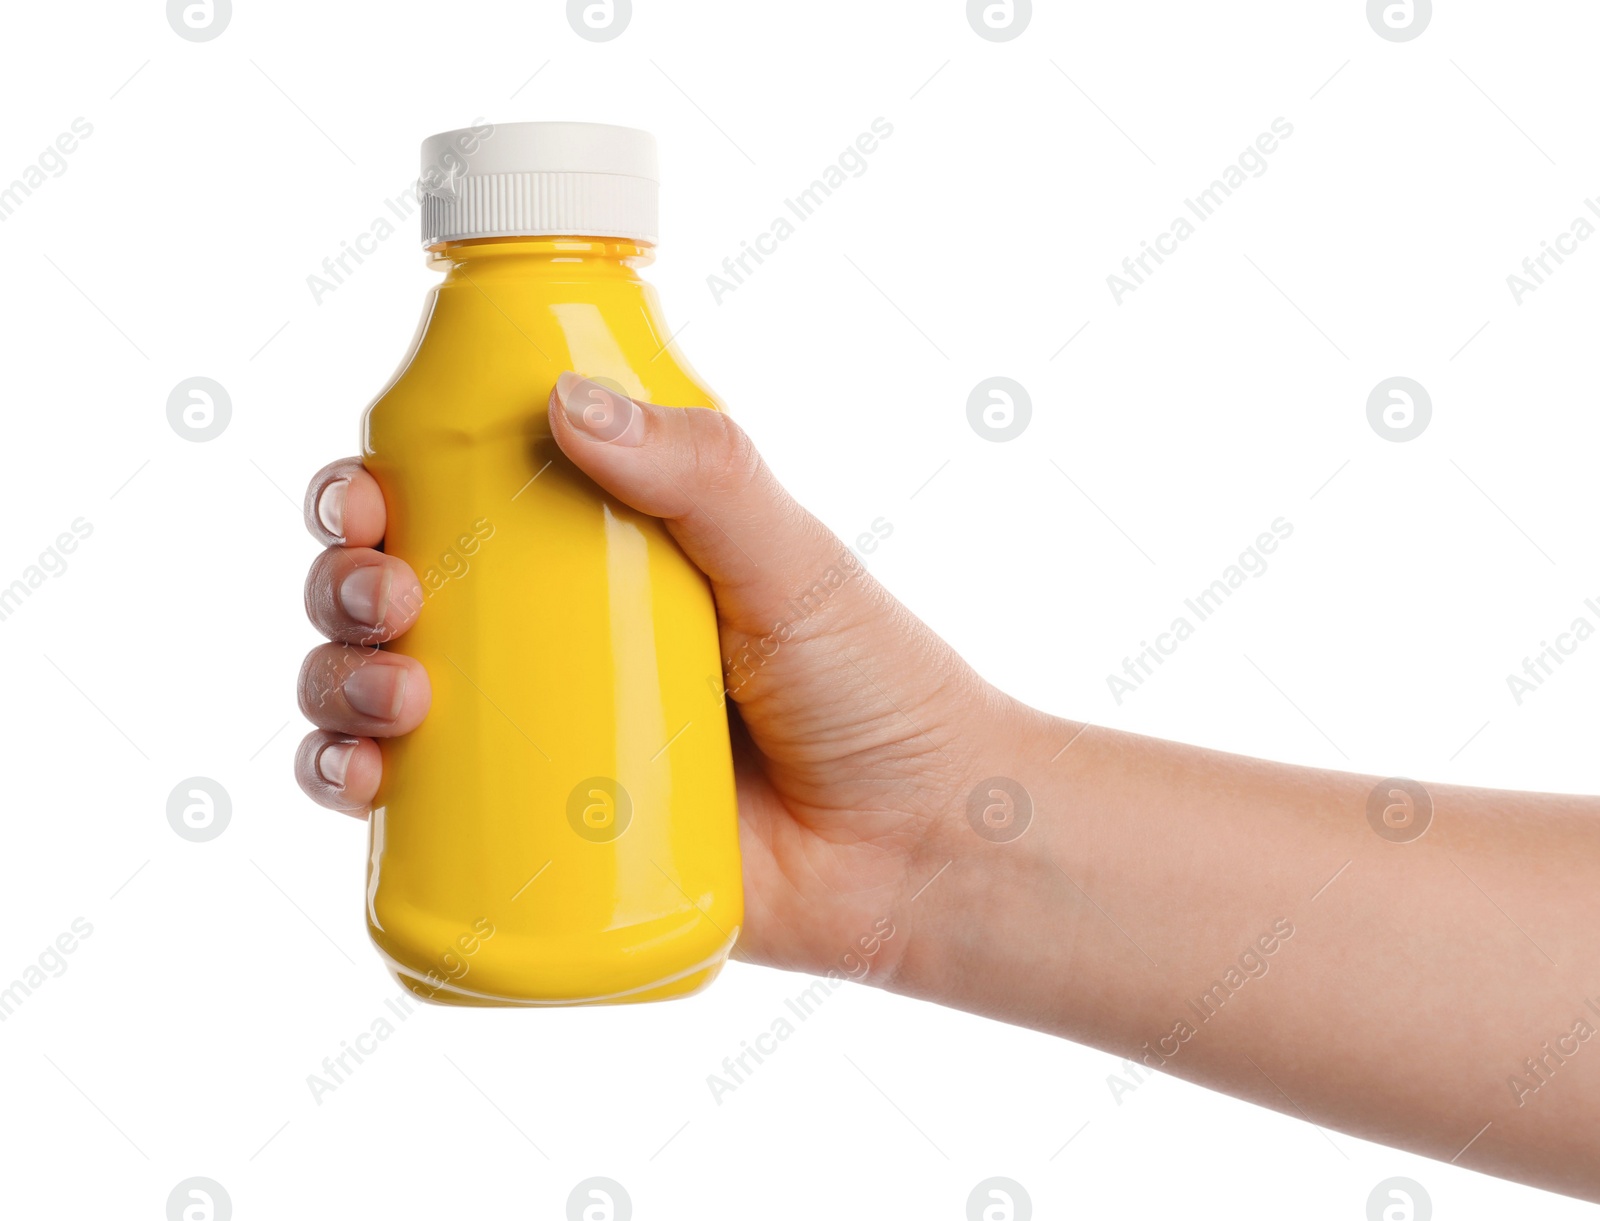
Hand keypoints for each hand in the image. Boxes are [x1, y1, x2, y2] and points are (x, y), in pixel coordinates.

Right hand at [295, 372, 1014, 980]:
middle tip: (388, 597)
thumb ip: (706, 474)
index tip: (364, 495)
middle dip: (346, 585)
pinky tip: (361, 781)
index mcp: (596, 552)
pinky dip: (354, 788)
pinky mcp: (537, 837)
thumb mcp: (794, 560)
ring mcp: (536, 740)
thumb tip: (565, 402)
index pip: (453, 498)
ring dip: (337, 683)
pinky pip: (413, 812)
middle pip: (391, 594)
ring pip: (378, 695)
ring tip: (397, 700)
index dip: (376, 490)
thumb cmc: (874, 690)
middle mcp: (549, 639)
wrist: (919, 847)